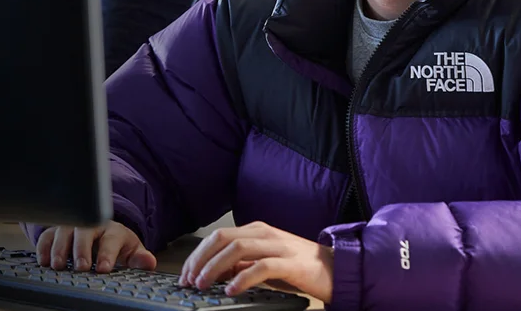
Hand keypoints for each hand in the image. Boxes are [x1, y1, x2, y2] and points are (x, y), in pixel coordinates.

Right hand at [34, 220, 156, 273]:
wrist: (102, 232)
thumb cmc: (116, 244)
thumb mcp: (131, 251)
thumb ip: (140, 258)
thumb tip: (149, 261)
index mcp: (112, 229)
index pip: (110, 238)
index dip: (107, 253)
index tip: (103, 268)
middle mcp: (91, 224)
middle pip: (84, 231)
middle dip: (81, 249)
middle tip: (81, 267)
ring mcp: (72, 226)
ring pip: (64, 230)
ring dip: (59, 248)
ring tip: (58, 265)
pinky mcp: (57, 230)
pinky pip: (47, 234)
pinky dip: (44, 247)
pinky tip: (43, 261)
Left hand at [178, 221, 332, 301]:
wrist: (335, 269)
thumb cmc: (298, 266)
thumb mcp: (264, 261)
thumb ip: (242, 263)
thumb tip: (215, 271)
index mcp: (255, 230)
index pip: (217, 237)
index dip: (197, 255)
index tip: (186, 274)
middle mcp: (264, 233)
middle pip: (222, 239)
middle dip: (200, 259)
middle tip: (189, 280)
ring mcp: (277, 246)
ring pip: (237, 249)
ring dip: (215, 267)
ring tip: (204, 284)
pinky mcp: (290, 263)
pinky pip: (261, 267)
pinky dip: (242, 278)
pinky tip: (232, 289)